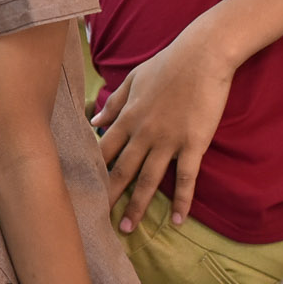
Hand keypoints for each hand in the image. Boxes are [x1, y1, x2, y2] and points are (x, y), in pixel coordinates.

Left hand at [92, 26, 237, 230]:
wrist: (203, 56)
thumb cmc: (168, 64)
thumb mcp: (133, 80)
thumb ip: (113, 103)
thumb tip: (93, 122)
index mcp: (127, 118)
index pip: (102, 151)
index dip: (90, 172)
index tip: (79, 190)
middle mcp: (143, 133)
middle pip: (120, 171)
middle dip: (107, 197)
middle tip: (95, 221)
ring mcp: (168, 141)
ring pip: (148, 180)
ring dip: (137, 206)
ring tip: (127, 228)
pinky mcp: (193, 144)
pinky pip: (186, 178)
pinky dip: (183, 201)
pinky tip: (179, 221)